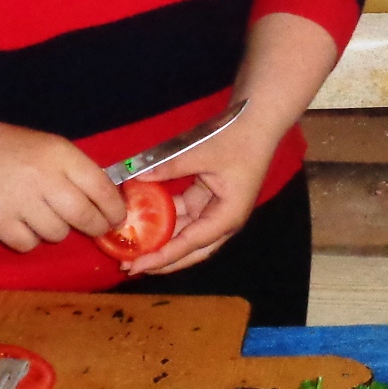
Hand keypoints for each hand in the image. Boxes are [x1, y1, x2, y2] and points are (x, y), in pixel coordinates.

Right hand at [0, 98, 122, 250]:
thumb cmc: (11, 148)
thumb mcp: (49, 147)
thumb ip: (77, 170)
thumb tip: (108, 201)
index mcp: (61, 154)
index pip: (101, 188)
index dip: (114, 208)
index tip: (117, 217)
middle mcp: (44, 177)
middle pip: (84, 217)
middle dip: (95, 227)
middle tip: (95, 228)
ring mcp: (21, 201)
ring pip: (58, 234)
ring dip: (57, 231)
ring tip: (45, 216)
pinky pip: (29, 244)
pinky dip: (29, 239)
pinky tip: (23, 224)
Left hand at [117, 113, 285, 276]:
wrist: (258, 122)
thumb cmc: (238, 140)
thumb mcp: (203, 153)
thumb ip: (170, 167)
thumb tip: (137, 177)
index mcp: (227, 216)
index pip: (190, 244)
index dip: (162, 257)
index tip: (136, 266)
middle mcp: (222, 220)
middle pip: (190, 250)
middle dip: (161, 260)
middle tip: (130, 266)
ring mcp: (215, 210)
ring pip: (185, 235)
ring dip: (161, 240)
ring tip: (132, 247)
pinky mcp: (208, 199)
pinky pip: (183, 216)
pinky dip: (164, 218)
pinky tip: (142, 218)